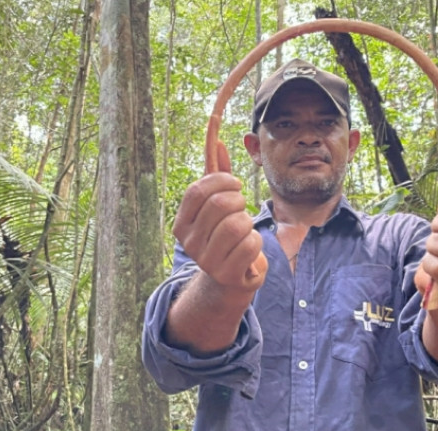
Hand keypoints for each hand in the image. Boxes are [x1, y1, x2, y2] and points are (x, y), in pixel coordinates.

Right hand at [172, 141, 267, 290]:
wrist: (229, 280)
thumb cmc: (224, 236)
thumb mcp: (217, 207)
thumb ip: (218, 177)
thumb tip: (219, 143)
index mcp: (181, 224)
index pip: (198, 190)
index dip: (221, 181)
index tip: (234, 183)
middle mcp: (188, 243)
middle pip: (220, 205)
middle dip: (238, 200)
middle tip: (241, 207)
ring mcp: (206, 261)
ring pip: (237, 224)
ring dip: (248, 222)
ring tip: (244, 229)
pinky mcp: (227, 274)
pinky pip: (250, 244)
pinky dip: (256, 241)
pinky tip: (248, 247)